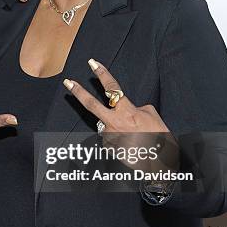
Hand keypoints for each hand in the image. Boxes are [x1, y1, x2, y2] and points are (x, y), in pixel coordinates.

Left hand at [62, 59, 177, 172]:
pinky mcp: (108, 148)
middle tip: (68, 82)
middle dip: (78, 92)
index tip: (93, 63)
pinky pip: (110, 137)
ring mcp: (109, 136)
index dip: (102, 73)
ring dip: (114, 126)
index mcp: (127, 112)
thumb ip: (136, 108)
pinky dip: (118, 137)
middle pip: (91, 104)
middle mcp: (114, 123)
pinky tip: (130, 142)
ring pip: (105, 124)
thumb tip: (127, 109)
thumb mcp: (152, 115)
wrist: (158, 163)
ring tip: (132, 135)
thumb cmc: (159, 139)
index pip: (112, 88)